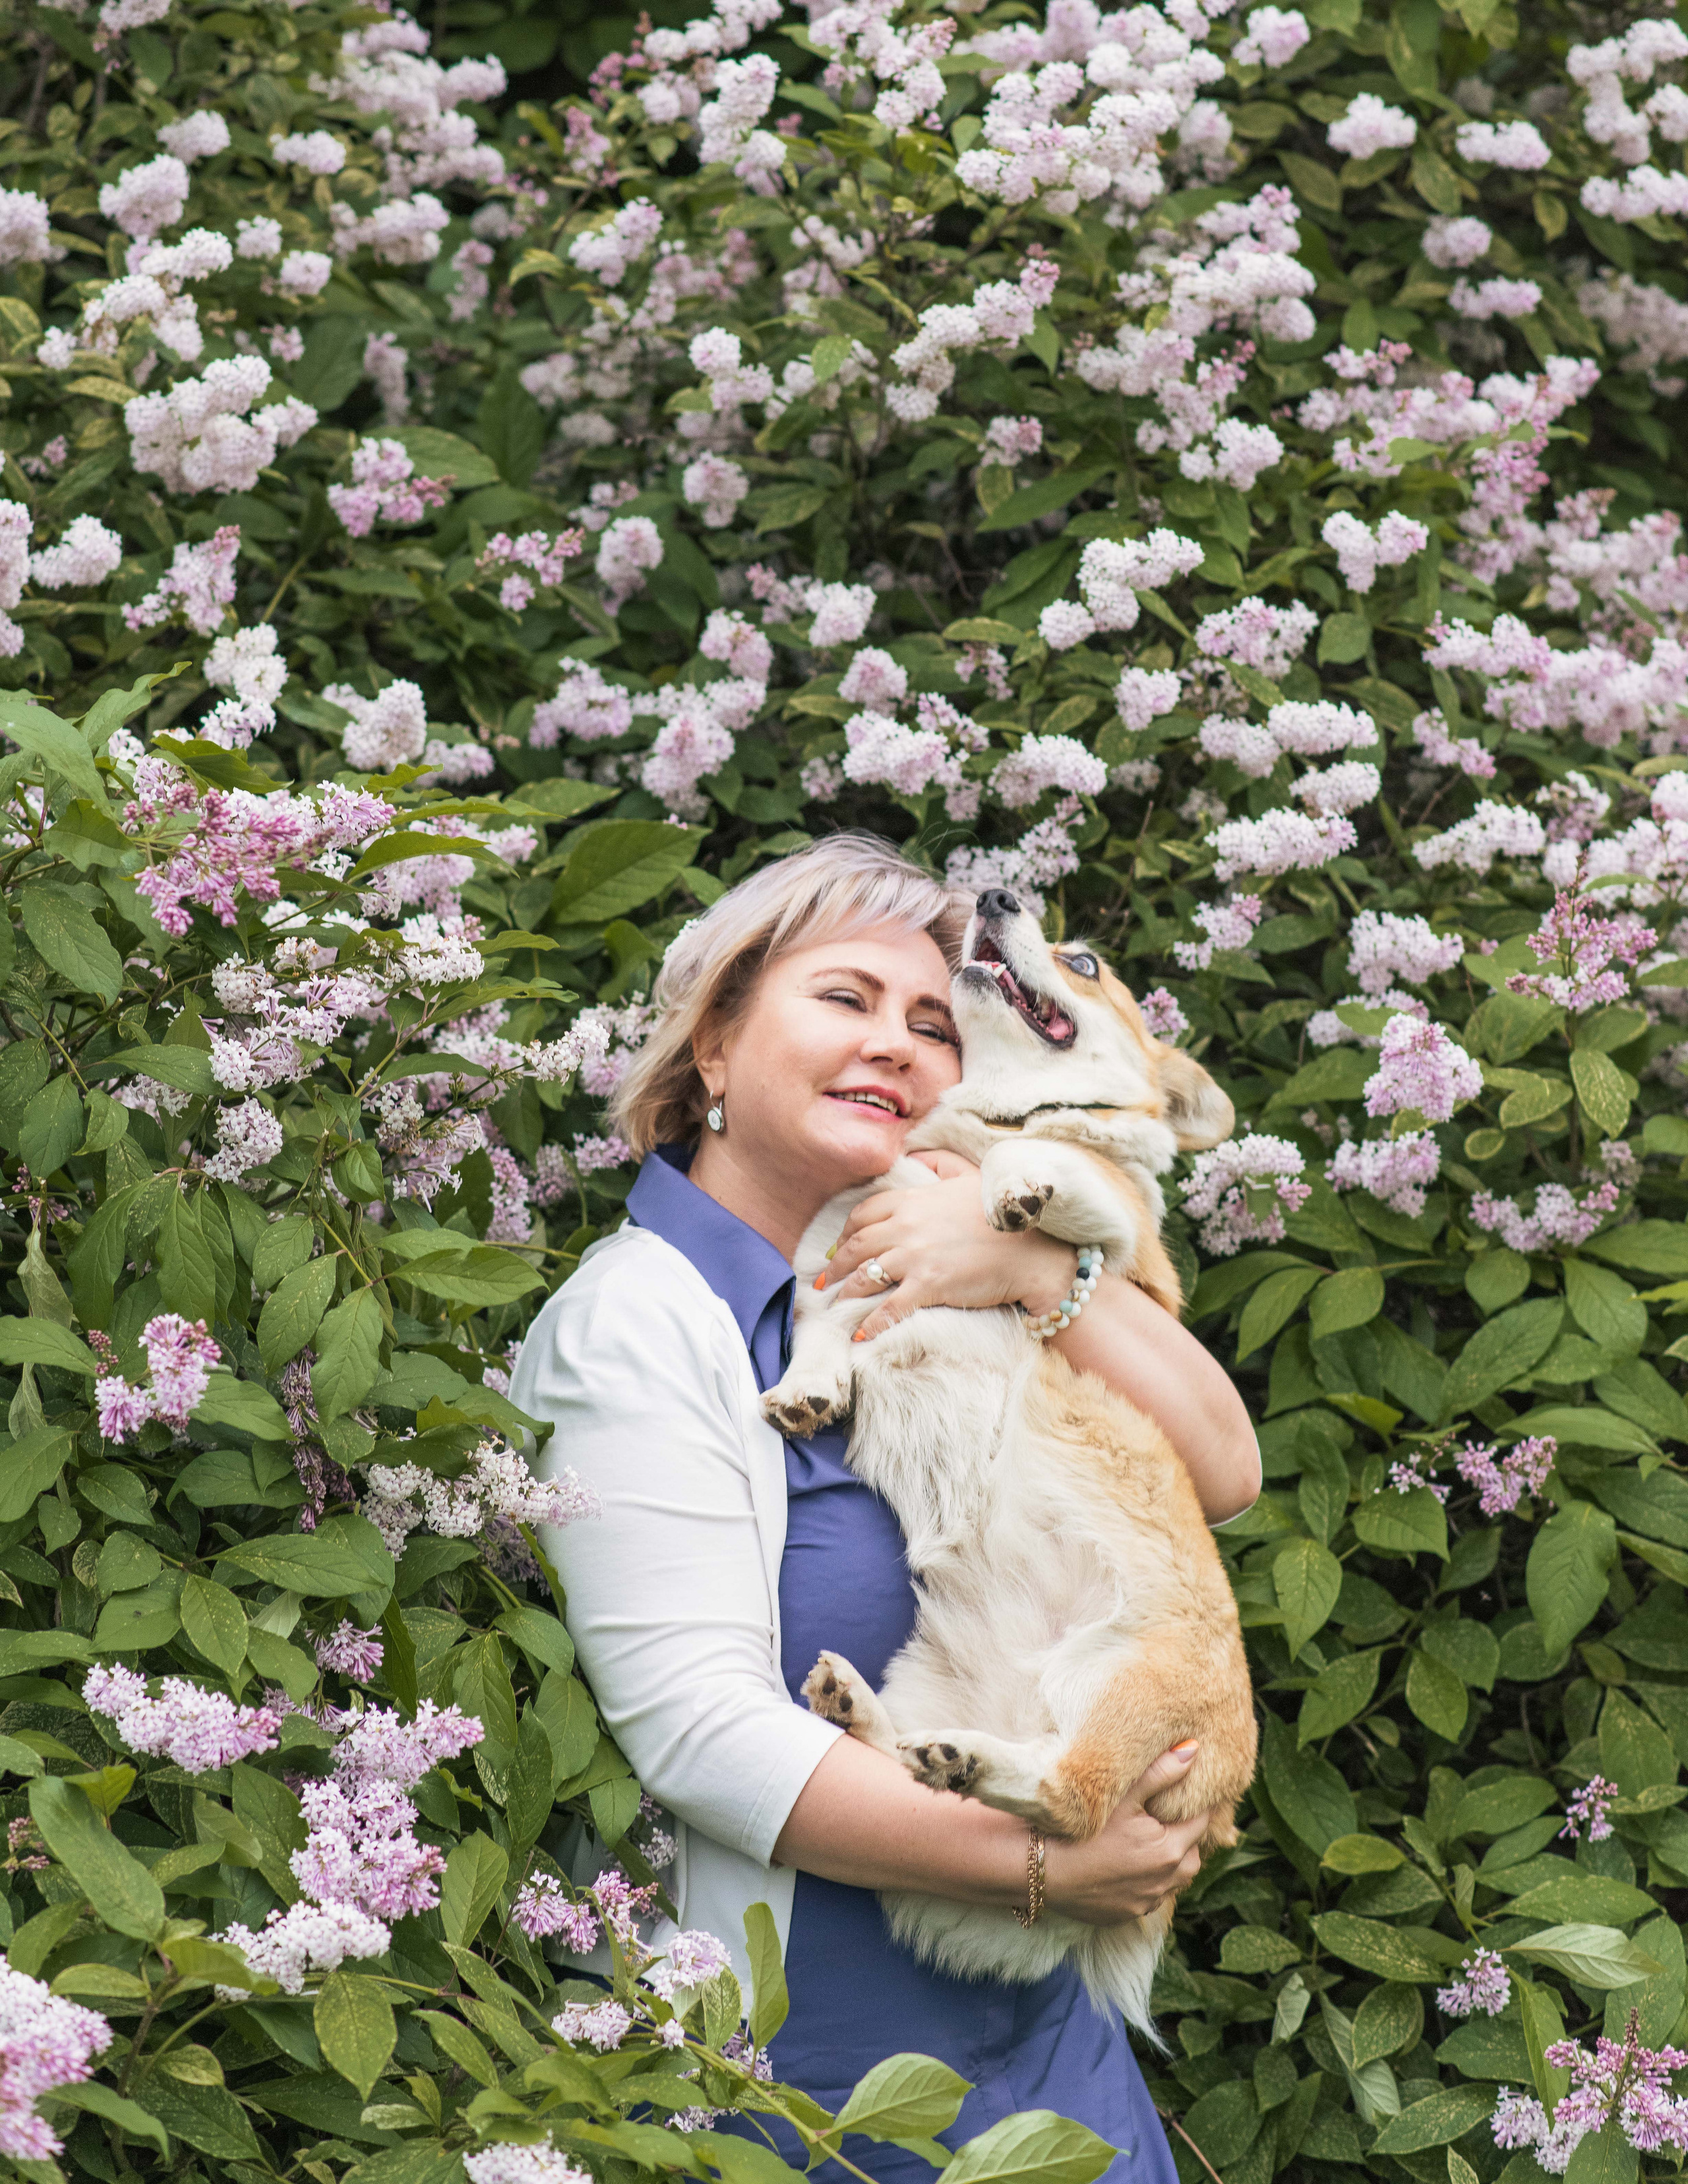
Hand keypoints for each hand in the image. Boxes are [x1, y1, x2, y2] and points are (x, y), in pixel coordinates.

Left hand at [820, 1153, 1075, 1338]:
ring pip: (866, 1276)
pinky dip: (872, 1323)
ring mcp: (917, 1257)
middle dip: (836, 1264)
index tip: (837, 1246)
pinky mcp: (929, 1285)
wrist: (1032, 1250)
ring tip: (835, 1305)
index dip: (845, 1232)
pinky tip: (861, 1334)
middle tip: (824, 1280)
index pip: (864, 1213)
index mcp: (914, 1200)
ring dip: (846, 1292)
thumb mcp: (970, 1176)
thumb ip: (941, 1164)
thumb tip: (918, 1155)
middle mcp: (908, 1226)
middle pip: (857, 1245)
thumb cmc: (1004, 1214)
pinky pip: (891, 1308)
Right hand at [1041, 1744, 1211, 1923]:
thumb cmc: (1083, 1830)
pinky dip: (1149, 1882)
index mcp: (1169, 1851)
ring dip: (1170, 1863)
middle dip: (1187, 1839)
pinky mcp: (1128, 1914)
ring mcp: (1146, 1902)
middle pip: (1192, 1858)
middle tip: (1172, 1819)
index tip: (1192, 1796)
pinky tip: (1129, 1866)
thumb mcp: (1123, 1796)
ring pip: (1174, 1881)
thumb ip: (1161, 1773)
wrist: (1043, 1870)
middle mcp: (1164, 1882)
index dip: (1199, 1808)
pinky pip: (1151, 1897)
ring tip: (1153, 1842)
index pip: (1201, 1825)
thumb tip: (1192, 1750)